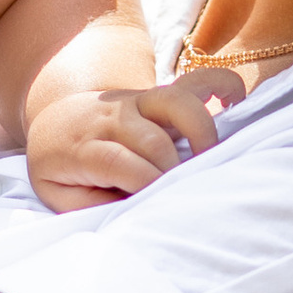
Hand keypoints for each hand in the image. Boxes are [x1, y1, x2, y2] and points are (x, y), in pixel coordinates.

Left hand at [25, 72, 243, 210]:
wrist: (56, 122)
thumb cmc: (61, 167)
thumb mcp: (58, 194)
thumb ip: (88, 205)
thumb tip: (129, 211)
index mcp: (83, 147)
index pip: (115, 161)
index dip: (141, 182)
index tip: (157, 201)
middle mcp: (113, 118)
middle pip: (151, 139)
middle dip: (172, 170)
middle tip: (185, 192)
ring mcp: (138, 102)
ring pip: (176, 101)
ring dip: (201, 130)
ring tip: (210, 158)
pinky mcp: (159, 95)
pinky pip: (195, 81)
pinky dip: (220, 84)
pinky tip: (237, 103)